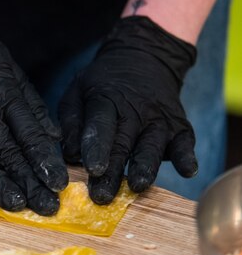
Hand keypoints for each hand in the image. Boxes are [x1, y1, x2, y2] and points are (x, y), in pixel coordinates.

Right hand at [0, 0, 67, 213]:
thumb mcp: (5, 64)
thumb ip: (28, 101)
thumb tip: (53, 136)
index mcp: (1, 89)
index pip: (28, 131)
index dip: (44, 159)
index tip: (58, 183)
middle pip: (5, 148)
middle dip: (27, 179)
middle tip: (45, 206)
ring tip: (15, 203)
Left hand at [59, 16, 197, 203]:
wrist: (145, 58)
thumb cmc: (103, 83)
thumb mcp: (78, 91)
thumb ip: (71, 121)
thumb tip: (69, 154)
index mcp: (106, 99)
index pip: (101, 123)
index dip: (96, 146)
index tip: (92, 168)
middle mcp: (135, 110)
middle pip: (123, 143)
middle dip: (113, 171)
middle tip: (101, 196)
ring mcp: (159, 119)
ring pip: (152, 146)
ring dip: (145, 167)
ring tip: (138, 186)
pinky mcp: (179, 126)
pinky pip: (185, 143)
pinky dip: (186, 156)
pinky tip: (187, 170)